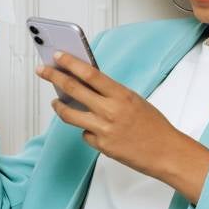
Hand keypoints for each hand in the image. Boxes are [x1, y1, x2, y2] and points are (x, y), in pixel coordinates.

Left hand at [37, 51, 208, 202]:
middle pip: (73, 89)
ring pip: (69, 114)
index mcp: (121, 95)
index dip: (70, 63)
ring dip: (59, 107)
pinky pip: (85, 134)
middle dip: (53, 77)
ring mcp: (103, 130)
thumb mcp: (135, 101)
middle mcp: (110, 111)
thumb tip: (87, 85)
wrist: (167, 152)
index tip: (57, 55)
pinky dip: (87, 131)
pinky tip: (96, 131)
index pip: (89, 73)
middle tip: (42, 70)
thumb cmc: (154, 126)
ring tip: (56, 102)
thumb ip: (111, 94)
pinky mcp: (101, 146)